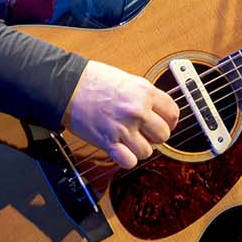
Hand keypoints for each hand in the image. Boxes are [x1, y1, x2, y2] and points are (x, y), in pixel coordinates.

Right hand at [64, 60, 178, 168]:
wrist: (67, 87)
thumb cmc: (95, 80)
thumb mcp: (128, 80)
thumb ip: (146, 96)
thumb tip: (160, 111)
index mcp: (145, 92)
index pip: (173, 113)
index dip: (169, 120)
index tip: (164, 123)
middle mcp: (137, 111)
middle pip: (163, 134)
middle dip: (155, 136)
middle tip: (145, 132)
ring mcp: (123, 128)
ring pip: (148, 151)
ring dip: (140, 149)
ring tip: (131, 141)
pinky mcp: (108, 142)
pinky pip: (129, 162)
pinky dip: (127, 159)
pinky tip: (122, 151)